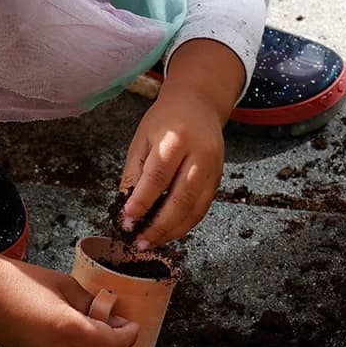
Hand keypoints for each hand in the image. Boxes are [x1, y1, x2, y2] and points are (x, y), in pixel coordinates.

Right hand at [0, 191, 137, 346]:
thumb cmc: (21, 281)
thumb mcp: (64, 285)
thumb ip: (91, 303)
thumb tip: (113, 316)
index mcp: (67, 329)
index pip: (113, 345)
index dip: (128, 335)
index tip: (131, 323)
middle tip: (118, 331)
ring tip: (98, 332)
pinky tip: (77, 338)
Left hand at [117, 39, 244, 247]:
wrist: (198, 104)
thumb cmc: (165, 121)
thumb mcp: (141, 140)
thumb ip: (135, 174)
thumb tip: (127, 210)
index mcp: (175, 138)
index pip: (157, 177)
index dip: (141, 202)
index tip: (126, 222)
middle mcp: (200, 153)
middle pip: (181, 198)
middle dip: (158, 226)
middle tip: (139, 242)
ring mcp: (213, 167)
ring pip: (196, 208)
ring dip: (172, 231)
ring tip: (151, 242)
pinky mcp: (219, 178)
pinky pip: (203, 207)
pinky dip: (185, 224)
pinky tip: (169, 231)